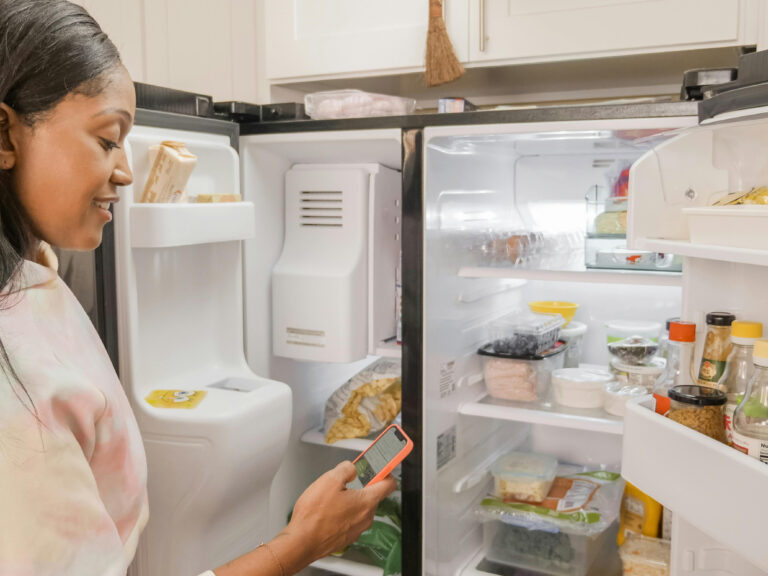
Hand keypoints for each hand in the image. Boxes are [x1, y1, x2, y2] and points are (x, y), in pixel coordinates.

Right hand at [281, 461, 396, 561]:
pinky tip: (328, 511)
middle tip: (346, 482)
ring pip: (360, 509)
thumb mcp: (329, 479)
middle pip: (372, 496)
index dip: (386, 472)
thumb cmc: (314, 516)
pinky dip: (343, 514)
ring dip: (350, 501)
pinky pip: (350, 520)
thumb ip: (346, 469)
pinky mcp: (346, 537)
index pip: (389, 484)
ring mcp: (356, 530)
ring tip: (332, 498)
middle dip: (361, 486)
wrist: (301, 542)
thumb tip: (351, 468)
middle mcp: (365, 518)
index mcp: (366, 502)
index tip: (382, 468)